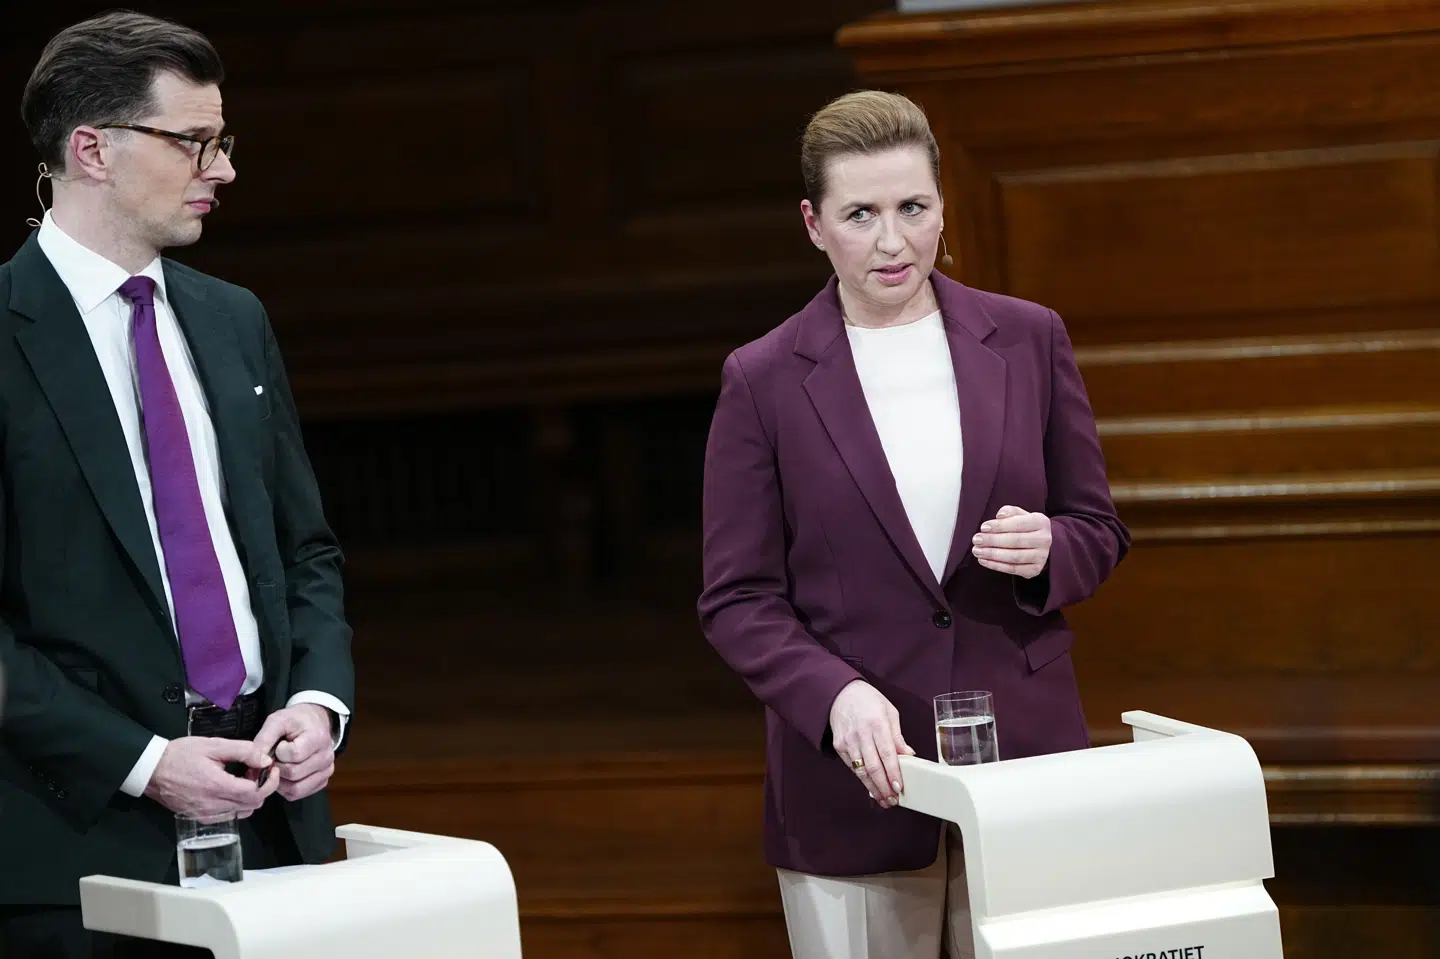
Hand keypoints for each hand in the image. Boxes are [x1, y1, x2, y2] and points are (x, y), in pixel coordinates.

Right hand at [144, 737, 277, 821]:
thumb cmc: (181, 754)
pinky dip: (236, 805)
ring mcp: (206, 815)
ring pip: (242, 812)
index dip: (268, 781)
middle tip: (256, 771)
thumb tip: (265, 760)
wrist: (151, 770)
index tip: (269, 768)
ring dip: (250, 797)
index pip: (256, 793)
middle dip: (262, 788)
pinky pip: (228, 816)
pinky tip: (231, 789)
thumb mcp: (213, 745)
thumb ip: (243, 751)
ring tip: (243, 779)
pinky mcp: (200, 818)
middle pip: (252, 805)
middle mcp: (212, 806)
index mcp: (217, 786)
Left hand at [252, 704, 334, 801]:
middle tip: (275, 757)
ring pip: (296, 788)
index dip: (279, 752)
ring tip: (279, 766)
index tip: (280, 744)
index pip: (294, 754)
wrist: (314, 722)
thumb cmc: (295, 721)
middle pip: (293, 774)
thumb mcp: (277, 721)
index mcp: (317, 738)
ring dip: (280, 780)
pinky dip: (286, 788)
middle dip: (278, 767)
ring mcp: (326, 771)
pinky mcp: (322, 781)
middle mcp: (326, 757)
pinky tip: (285, 774)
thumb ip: (264, 739)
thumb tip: (255, 763)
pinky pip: (298, 793)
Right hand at [828, 680, 913, 807]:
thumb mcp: (889, 712)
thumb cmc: (868, 701)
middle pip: (873, 767)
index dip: (893, 773)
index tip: (899, 788)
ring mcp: (848, 741)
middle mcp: (861, 733)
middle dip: (883, 787)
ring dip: (873, 788)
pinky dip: (862, 779)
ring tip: (883, 799)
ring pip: (861, 771)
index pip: (887, 754)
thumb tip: (909, 756)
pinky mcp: (839, 746)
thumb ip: (898, 736)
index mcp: (877, 723)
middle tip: (893, 800)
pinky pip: (852, 767)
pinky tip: (871, 787)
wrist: (841, 693)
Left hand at [972, 505, 1051, 578]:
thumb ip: (1009, 511)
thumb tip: (1000, 516)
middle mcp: (1044, 540)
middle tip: (976, 540)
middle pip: (1015, 541)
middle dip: (992, 540)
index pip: (1018, 523)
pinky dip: (996, 565)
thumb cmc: (1025, 527)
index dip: (999, 526)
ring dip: (992, 554)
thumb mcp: (1020, 514)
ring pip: (1013, 557)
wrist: (1041, 545)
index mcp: (1041, 522)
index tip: (983, 528)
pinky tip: (983, 560)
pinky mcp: (1035, 570)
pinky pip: (1013, 569)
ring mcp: (1041, 556)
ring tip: (977, 551)